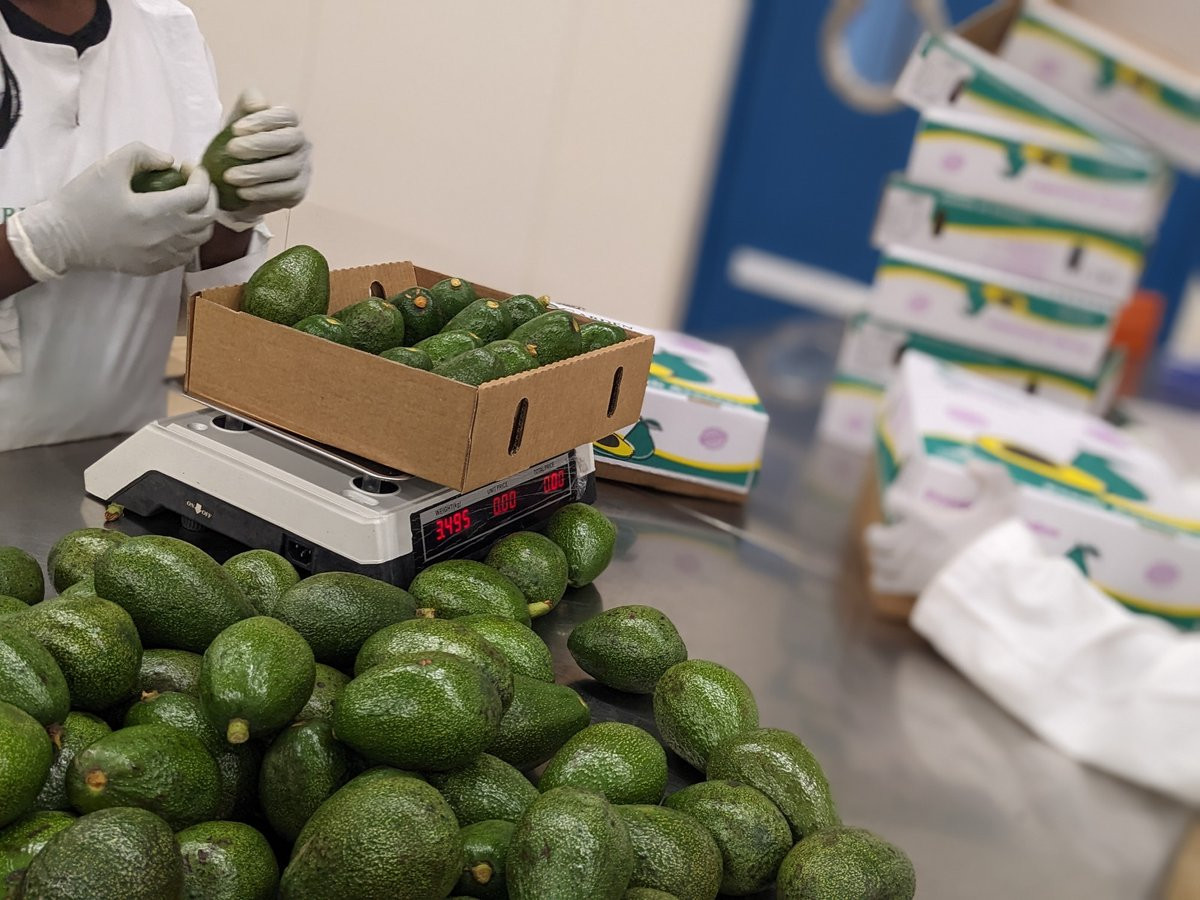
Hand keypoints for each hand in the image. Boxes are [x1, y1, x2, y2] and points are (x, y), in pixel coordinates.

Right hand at [7, 142, 215, 278]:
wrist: (60, 239)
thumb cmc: (83, 201)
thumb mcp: (108, 166)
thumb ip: (142, 154)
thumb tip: (169, 161)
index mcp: (158, 212)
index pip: (199, 195)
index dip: (201, 177)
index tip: (188, 166)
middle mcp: (167, 238)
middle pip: (208, 217)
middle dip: (208, 195)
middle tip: (194, 181)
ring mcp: (163, 256)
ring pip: (200, 238)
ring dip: (201, 216)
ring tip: (187, 202)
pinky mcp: (155, 268)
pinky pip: (186, 253)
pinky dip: (190, 236)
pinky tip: (176, 224)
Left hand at [215, 89, 311, 230]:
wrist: (235, 181)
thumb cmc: (237, 145)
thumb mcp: (237, 121)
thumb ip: (246, 105)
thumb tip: (257, 104)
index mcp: (288, 122)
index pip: (286, 115)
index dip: (264, 120)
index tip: (236, 129)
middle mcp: (301, 143)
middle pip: (291, 139)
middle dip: (260, 144)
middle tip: (231, 149)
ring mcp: (303, 167)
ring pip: (289, 167)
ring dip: (258, 172)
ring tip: (230, 176)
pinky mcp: (299, 191)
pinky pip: (287, 191)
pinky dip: (264, 191)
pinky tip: (243, 192)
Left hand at [865, 460, 1017, 594]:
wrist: (997, 584)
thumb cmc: (997, 543)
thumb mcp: (1004, 503)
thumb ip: (994, 476)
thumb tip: (971, 463)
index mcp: (924, 519)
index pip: (892, 500)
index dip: (896, 497)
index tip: (904, 501)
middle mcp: (907, 543)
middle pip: (872, 535)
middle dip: (880, 530)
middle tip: (896, 530)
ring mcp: (905, 567)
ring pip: (874, 558)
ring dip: (881, 554)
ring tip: (896, 551)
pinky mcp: (907, 588)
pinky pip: (879, 583)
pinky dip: (883, 577)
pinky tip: (897, 572)